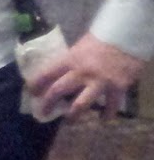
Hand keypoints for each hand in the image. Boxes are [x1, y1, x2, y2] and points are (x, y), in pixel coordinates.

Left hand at [28, 32, 144, 119]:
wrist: (128, 38)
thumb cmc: (102, 39)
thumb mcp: (80, 46)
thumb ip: (70, 60)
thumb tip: (58, 72)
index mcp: (71, 59)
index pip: (47, 73)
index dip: (36, 84)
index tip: (31, 92)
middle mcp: (81, 72)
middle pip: (58, 91)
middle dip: (48, 104)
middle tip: (43, 112)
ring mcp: (99, 82)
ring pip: (80, 105)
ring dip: (73, 116)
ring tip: (70, 121)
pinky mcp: (116, 88)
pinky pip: (110, 106)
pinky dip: (107, 114)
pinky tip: (104, 118)